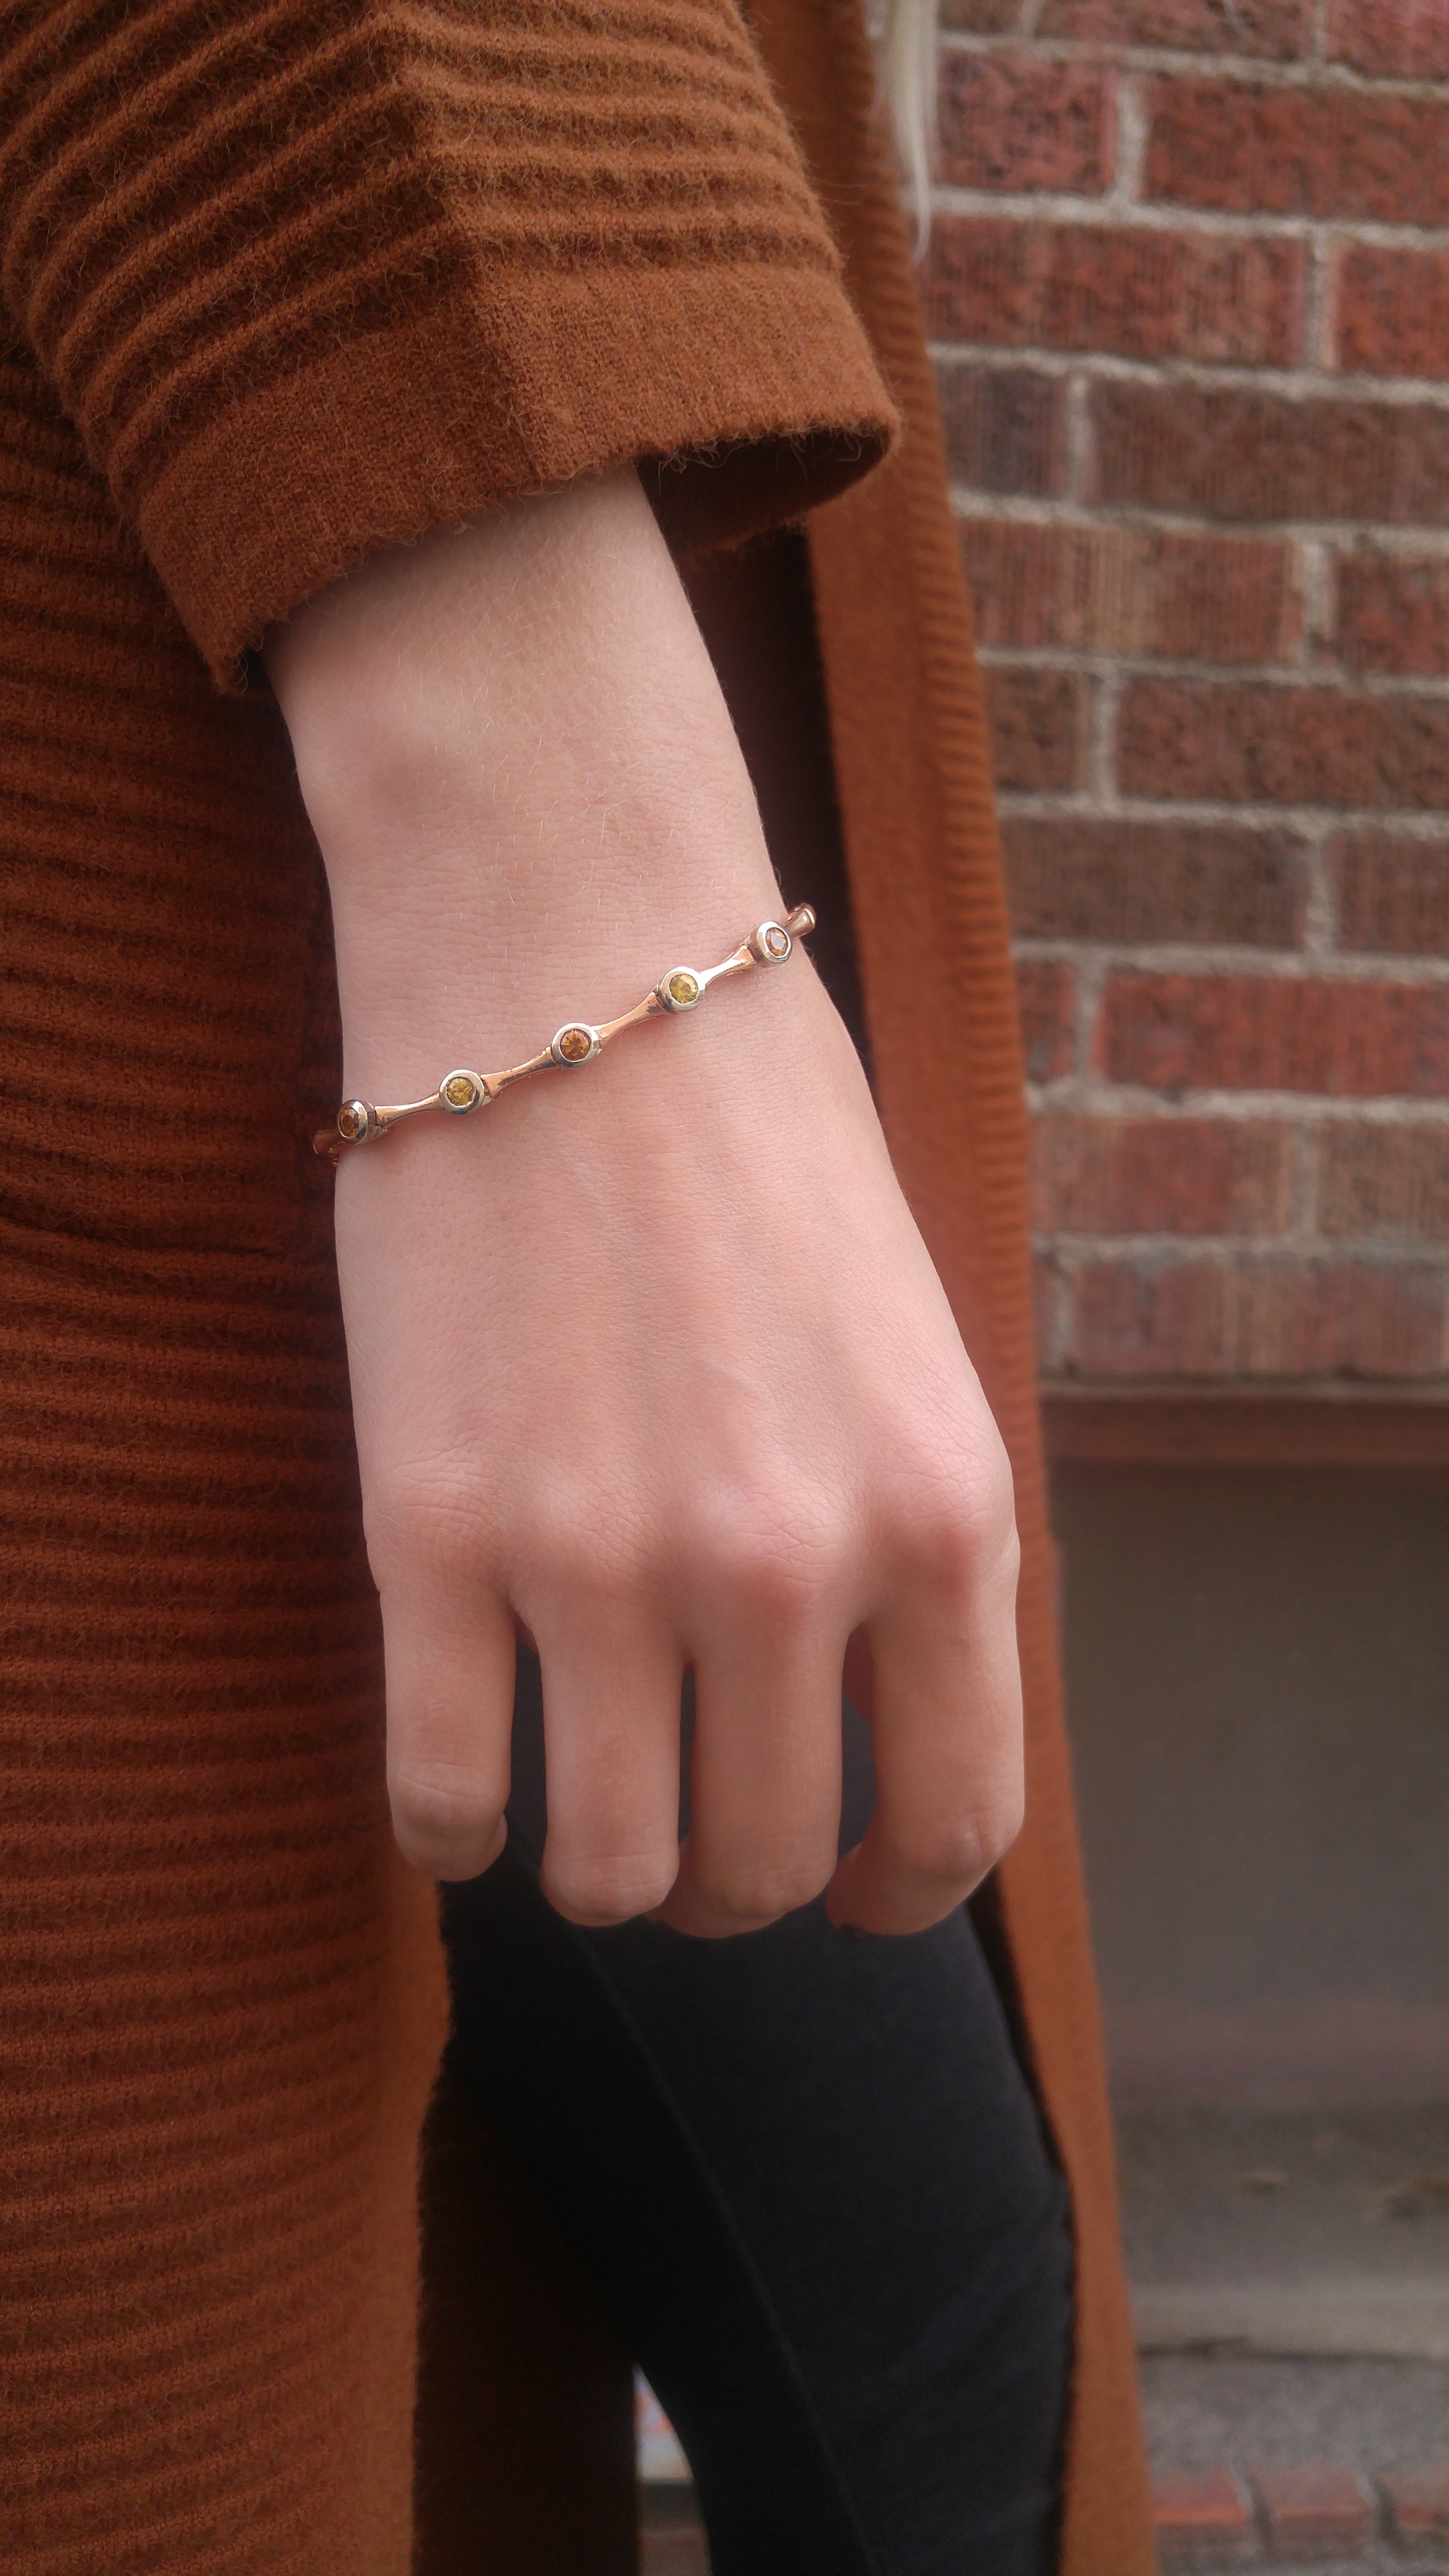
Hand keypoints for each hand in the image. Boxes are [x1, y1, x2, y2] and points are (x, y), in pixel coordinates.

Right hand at [268, 471, 1021, 1935]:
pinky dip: (453, 1828)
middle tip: (686, 1830)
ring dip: (595, 1872)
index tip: (848, 1889)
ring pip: (605, 1868)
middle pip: (757, 1860)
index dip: (897, 1890)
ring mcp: (604, 1559)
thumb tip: (870, 1711)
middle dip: (727, 1885)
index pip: (954, 1815)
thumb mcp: (910, 1345)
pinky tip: (464, 1779)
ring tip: (574, 1807)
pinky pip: (441, 1797)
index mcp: (944, 1511)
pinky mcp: (436, 1534)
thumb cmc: (754, 1130)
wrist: (574, 966)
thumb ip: (910, 1538)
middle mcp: (790, 1563)